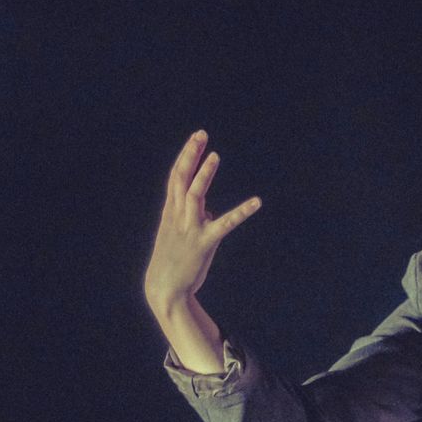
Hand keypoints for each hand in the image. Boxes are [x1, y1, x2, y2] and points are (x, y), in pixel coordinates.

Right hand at [144, 131, 261, 309]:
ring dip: (204, 176)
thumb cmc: (174, 259)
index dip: (187, 156)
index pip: (177, 177)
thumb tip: (211, 211)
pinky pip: (225, 223)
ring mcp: (189, 228)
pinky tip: (257, 202)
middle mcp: (178, 215)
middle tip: (201, 133)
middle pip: (182, 179)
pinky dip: (241, 211)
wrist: (164, 288)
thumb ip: (195, 218)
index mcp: (172, 211)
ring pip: (195, 196)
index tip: (197, 137)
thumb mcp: (181, 234)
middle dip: (190, 155)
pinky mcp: (204, 242)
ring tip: (215, 156)